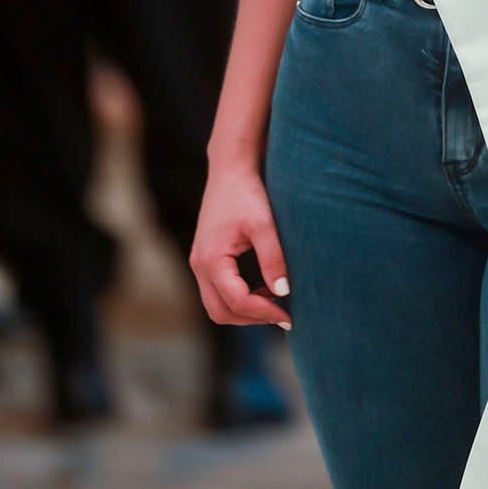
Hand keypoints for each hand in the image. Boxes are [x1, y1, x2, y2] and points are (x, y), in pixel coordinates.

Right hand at [189, 162, 292, 330]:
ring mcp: (199, 262)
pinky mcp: (205, 258)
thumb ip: (273, 259)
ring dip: (244, 310)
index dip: (263, 312)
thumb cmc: (247, 193)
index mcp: (211, 259)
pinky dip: (238, 298)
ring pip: (216, 305)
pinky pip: (217, 291)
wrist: (230, 169)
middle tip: (282, 315)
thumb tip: (284, 292)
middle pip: (220, 312)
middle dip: (251, 319)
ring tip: (274, 302)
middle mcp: (199, 265)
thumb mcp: (264, 224)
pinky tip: (263, 288)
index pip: (236, 301)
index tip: (288, 316)